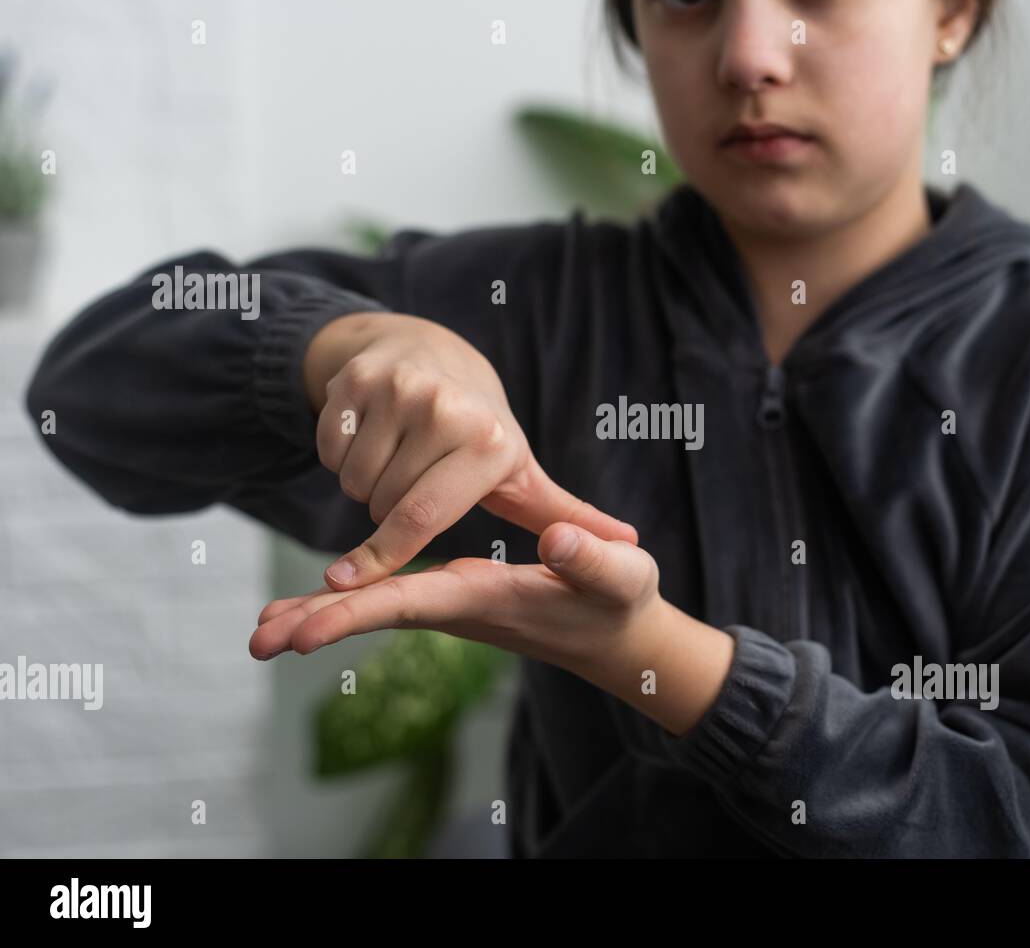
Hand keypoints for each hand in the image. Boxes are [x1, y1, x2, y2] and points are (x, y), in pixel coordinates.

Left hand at [251, 522, 739, 737]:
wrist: (619, 635)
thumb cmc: (622, 602)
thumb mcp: (622, 574)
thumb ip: (594, 557)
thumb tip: (557, 540)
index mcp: (488, 598)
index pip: (412, 605)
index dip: (357, 614)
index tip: (303, 634)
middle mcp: (459, 607)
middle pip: (377, 615)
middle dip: (317, 625)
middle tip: (256, 641)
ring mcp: (452, 605)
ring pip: (376, 609)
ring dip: (319, 617)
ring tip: (262, 626)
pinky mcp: (453, 597)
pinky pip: (387, 600)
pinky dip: (344, 604)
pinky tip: (311, 607)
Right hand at [304, 312, 636, 590]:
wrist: (437, 355)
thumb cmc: (483, 433)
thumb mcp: (522, 472)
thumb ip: (568, 517)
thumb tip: (632, 548)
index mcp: (488, 442)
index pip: (422, 516)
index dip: (383, 555)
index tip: (347, 587)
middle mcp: (443, 410)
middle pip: (381, 502)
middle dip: (387, 511)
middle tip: (415, 483)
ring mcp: (396, 388)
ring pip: (351, 479)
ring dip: (364, 484)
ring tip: (399, 459)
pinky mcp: (356, 378)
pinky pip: (328, 448)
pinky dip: (339, 455)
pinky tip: (372, 436)